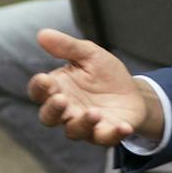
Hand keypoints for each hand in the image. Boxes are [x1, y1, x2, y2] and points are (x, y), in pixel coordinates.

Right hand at [27, 29, 157, 144]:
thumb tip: (42, 34)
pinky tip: (123, 126)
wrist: (133, 93)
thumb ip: (67, 47)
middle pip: (48, 117)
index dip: (38, 88)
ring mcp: (84, 125)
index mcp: (58, 89)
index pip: (38, 92)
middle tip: (61, 100)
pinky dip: (114, 134)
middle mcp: (67, 111)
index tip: (45, 79)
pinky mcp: (105, 134)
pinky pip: (105, 138)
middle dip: (53, 110)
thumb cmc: (105, 74)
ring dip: (83, 122)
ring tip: (94, 112)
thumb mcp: (89, 54)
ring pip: (74, 131)